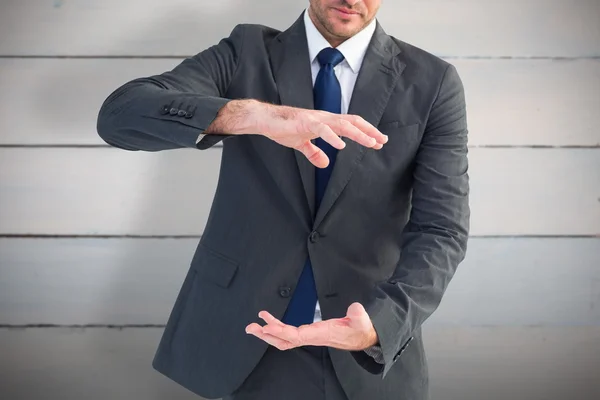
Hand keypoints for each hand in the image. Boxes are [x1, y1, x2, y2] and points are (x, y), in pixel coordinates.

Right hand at [208, 99, 387, 168]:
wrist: (265, 120)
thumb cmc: (282, 128)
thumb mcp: (301, 144)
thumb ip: (314, 153)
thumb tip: (325, 163)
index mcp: (325, 122)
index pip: (350, 125)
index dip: (365, 132)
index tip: (379, 141)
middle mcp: (324, 118)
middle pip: (352, 122)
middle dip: (369, 131)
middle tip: (383, 141)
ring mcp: (316, 119)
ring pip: (342, 124)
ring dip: (358, 133)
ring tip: (371, 142)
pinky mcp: (305, 123)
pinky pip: (322, 129)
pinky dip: (333, 137)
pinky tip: (341, 145)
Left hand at [245, 302, 378, 350]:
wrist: (362, 336)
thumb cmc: (360, 329)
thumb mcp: (361, 321)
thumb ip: (358, 315)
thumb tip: (355, 308)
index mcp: (320, 333)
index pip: (297, 336)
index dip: (281, 332)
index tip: (267, 327)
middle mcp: (311, 336)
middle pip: (284, 340)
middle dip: (267, 335)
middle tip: (251, 327)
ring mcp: (309, 335)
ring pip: (284, 338)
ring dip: (268, 333)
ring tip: (254, 325)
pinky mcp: (309, 332)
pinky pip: (289, 333)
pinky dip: (277, 328)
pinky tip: (269, 322)